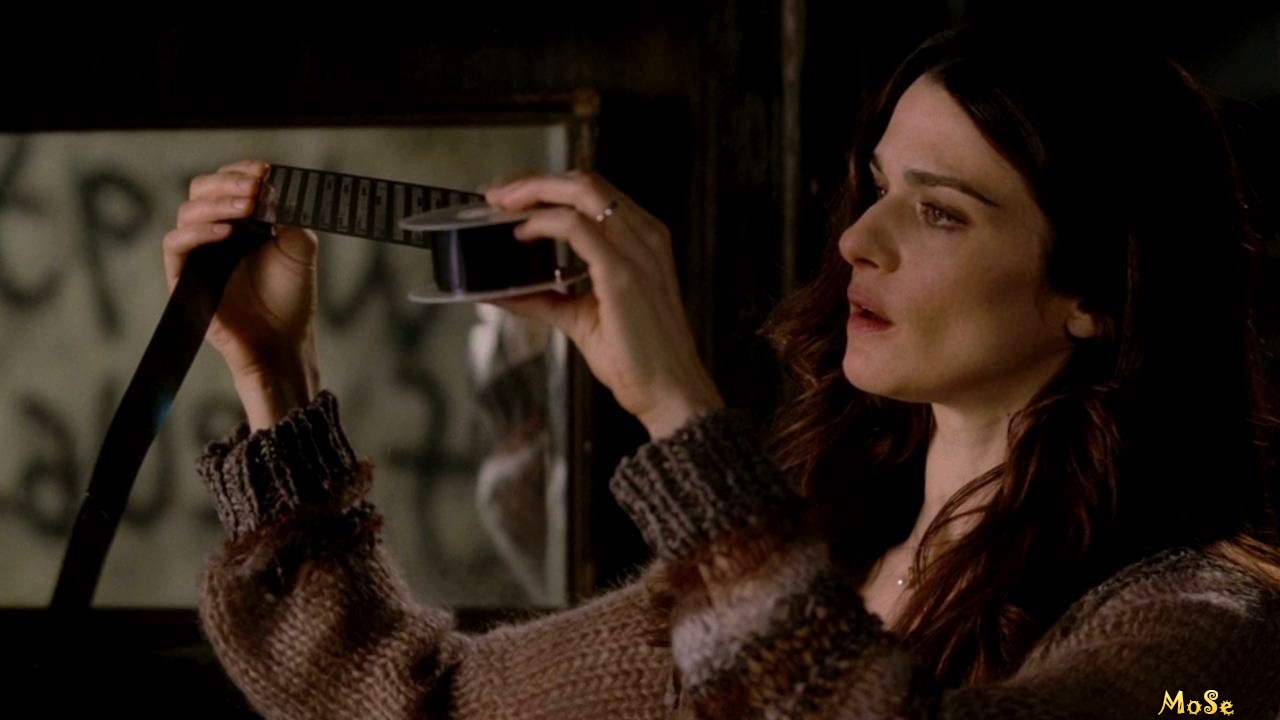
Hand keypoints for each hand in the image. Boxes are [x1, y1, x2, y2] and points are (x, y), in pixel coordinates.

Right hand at [162, 159, 319, 428]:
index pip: (228, 182)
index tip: (265, 171)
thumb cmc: (290, 299)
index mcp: (240, 221)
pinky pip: (175, 245)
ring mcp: (198, 254)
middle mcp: (215, 233)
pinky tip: (227, 233)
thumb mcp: (300, 249)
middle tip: (256, 186)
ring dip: (218, 203)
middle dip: (228, 182)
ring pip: (187, 211)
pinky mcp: (183, 278)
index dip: (242, 171)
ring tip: (248, 206)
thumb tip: (274, 188)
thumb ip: (290, 217)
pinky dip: (198, 232)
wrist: (283, 342)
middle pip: (201, 189)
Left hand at [484, 171, 722, 438]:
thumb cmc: (637, 359)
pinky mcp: (623, 273)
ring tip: (502, 205)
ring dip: (534, 192)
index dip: (546, 185)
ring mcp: (638, 251)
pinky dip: (542, 222)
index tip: (509, 196)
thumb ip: (543, 299)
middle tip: (495, 194)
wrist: (669, 392)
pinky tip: (521, 233)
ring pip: (582, 191)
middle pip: (584, 181)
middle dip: (533, 181)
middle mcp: (645, 237)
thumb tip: (500, 291)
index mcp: (642, 241)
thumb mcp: (580, 318)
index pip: (591, 192)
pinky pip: (577, 227)